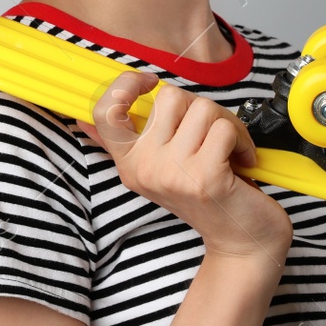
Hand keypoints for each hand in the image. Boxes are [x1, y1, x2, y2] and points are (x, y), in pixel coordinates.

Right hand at [77, 71, 292, 264]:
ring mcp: (174, 174)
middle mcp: (145, 169)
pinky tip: (241, 161)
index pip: (104, 113)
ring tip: (229, 150)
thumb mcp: (158, 171)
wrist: (240, 243)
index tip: (149, 83)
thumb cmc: (205, 199)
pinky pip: (225, 128)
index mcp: (129, 163)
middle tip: (212, 134)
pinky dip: (242, 140)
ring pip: (202, 108)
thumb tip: (83, 120)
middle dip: (201, 108)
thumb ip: (129, 144)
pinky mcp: (205, 178)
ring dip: (227, 124)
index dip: (123, 85)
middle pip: (170, 96)